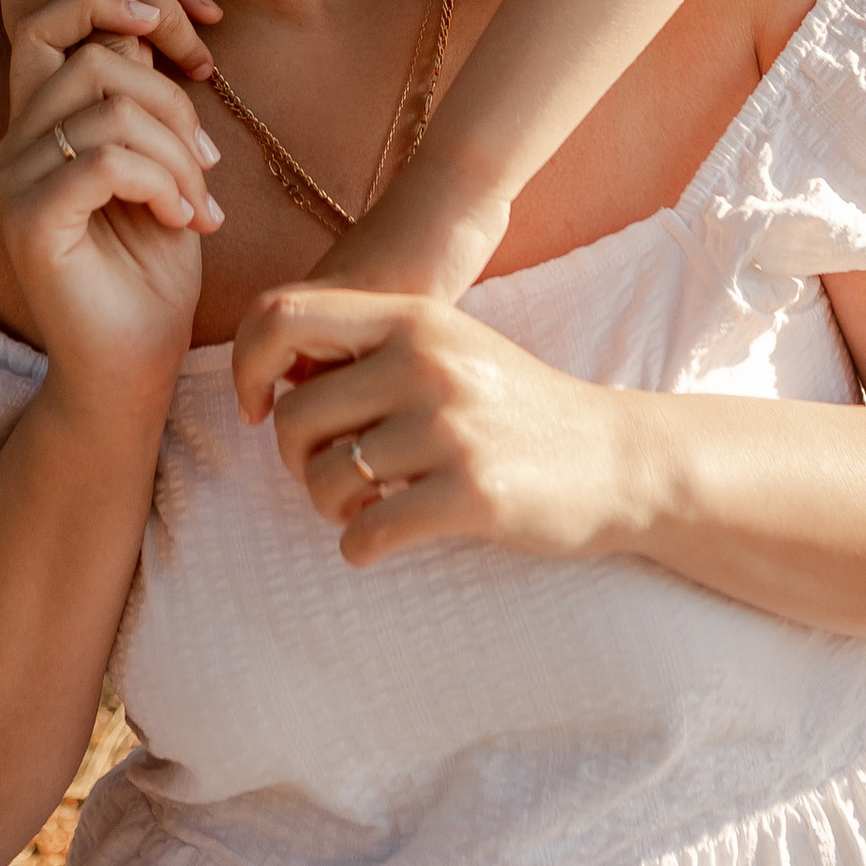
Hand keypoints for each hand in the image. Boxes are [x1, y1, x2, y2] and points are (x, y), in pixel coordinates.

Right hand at [0, 0, 222, 419]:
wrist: (131, 371)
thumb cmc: (149, 277)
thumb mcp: (157, 174)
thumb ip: (140, 109)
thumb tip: (143, 37)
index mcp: (34, 132)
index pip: (43, 30)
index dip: (98, 3)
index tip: (159, 20)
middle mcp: (9, 151)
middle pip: (96, 64)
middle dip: (173, 104)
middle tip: (206, 168)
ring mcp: (11, 186)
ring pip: (111, 113)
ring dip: (178, 155)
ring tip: (198, 204)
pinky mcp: (27, 223)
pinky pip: (105, 162)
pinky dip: (162, 183)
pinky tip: (184, 220)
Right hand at [0, 0, 218, 79]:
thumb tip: (214, 18)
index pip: (166, 25)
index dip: (191, 53)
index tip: (204, 70)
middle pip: (125, 56)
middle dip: (152, 79)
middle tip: (170, 92)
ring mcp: (46, 12)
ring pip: (85, 68)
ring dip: (112, 82)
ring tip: (130, 88)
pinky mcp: (18, 26)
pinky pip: (51, 63)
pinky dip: (74, 74)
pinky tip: (90, 76)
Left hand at [248, 287, 624, 571]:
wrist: (618, 459)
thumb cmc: (515, 407)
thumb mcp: (447, 347)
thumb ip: (368, 348)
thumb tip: (269, 379)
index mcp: (413, 318)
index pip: (281, 316)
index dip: (246, 367)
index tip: (257, 410)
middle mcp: (427, 362)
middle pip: (293, 416)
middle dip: (295, 460)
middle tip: (330, 476)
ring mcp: (451, 428)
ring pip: (325, 481)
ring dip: (331, 509)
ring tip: (365, 507)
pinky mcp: (472, 494)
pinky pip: (367, 535)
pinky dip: (361, 549)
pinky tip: (383, 541)